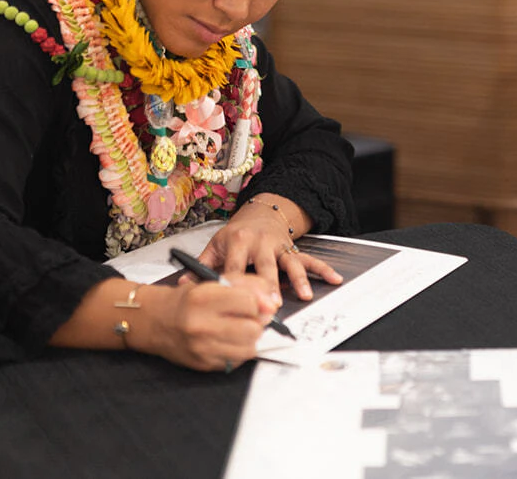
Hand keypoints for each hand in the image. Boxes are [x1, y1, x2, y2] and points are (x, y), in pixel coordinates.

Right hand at [138, 278, 279, 370]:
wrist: (155, 320)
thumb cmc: (186, 299)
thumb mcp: (215, 280)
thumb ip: (248, 285)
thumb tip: (273, 301)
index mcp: (204, 298)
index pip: (250, 302)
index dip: (260, 302)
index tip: (259, 302)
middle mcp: (201, 324)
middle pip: (253, 329)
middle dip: (258, 322)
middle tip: (250, 317)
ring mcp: (201, 347)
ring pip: (249, 348)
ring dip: (251, 338)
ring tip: (240, 328)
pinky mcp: (203, 364)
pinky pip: (237, 361)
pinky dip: (239, 350)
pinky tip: (230, 340)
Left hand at [198, 208, 342, 304]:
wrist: (261, 212)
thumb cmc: (236, 234)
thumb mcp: (216, 245)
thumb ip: (201, 266)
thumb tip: (182, 286)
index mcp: (237, 242)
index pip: (234, 267)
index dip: (234, 285)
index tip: (234, 303)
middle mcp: (259, 243)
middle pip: (264, 268)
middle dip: (269, 286)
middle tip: (272, 305)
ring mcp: (278, 246)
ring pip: (289, 264)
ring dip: (298, 280)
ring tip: (304, 295)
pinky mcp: (292, 249)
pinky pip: (309, 259)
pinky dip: (323, 269)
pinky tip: (334, 278)